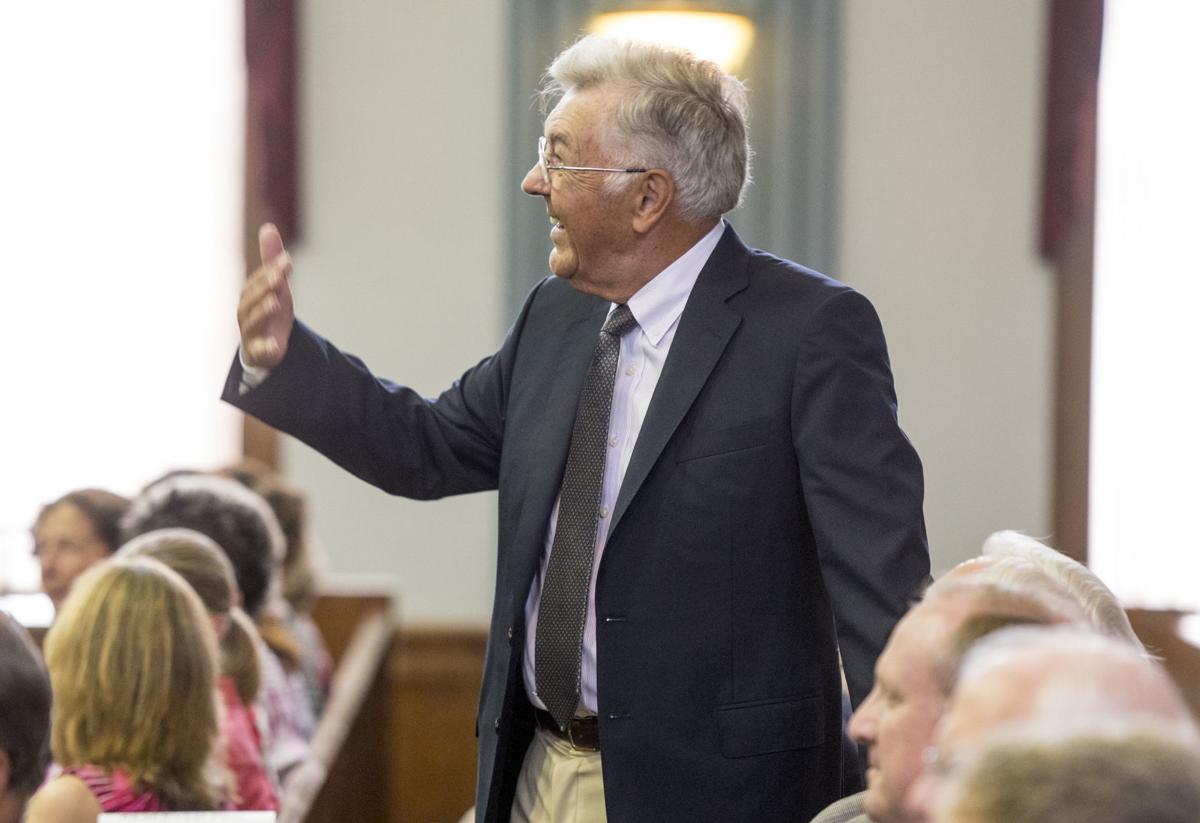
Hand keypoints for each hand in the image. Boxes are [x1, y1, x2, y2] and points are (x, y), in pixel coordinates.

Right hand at [238, 223, 294, 367]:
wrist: (264, 346)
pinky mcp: (257, 351)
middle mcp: (245, 311)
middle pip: (253, 298)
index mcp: (249, 294)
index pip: (258, 280)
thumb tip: (268, 228)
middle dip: (265, 287)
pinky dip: (265, 347)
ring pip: (254, 321)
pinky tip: (274, 346)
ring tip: (276, 303)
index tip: (286, 262)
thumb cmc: (268, 310)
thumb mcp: (274, 285)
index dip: (271, 271)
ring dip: (263, 311)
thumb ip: (271, 260)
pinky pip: (259, 349)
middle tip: (279, 279)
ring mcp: (250, 331)